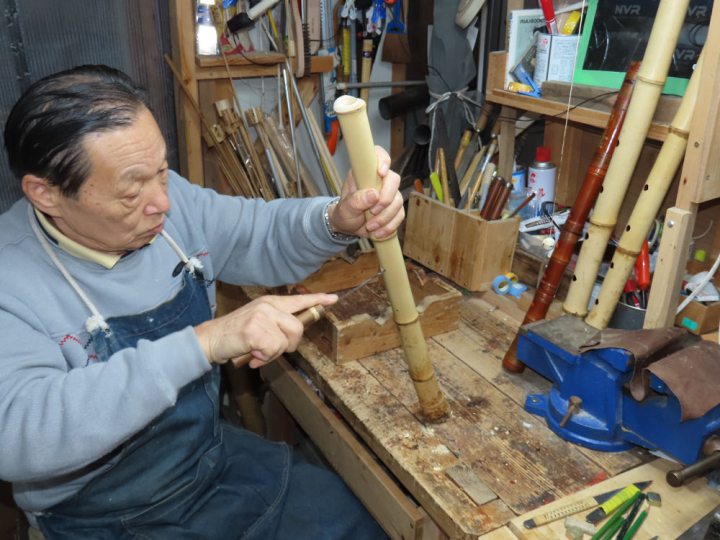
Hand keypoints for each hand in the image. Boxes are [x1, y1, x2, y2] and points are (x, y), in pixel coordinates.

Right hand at [194, 293, 337, 367]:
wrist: (211, 339)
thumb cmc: (236, 335)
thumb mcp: (258, 322)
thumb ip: (277, 324)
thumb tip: (293, 337)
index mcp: (270, 302)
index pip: (299, 299)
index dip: (318, 300)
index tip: (333, 299)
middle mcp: (268, 306)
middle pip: (298, 328)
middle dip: (289, 345)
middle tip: (271, 351)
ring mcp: (261, 317)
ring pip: (285, 342)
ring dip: (273, 354)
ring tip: (258, 351)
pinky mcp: (255, 330)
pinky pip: (273, 349)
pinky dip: (264, 358)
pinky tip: (252, 354)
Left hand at [328, 146, 403, 238]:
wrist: (349, 227)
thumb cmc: (345, 212)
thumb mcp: (344, 209)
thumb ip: (355, 201)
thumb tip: (372, 195)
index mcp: (364, 172)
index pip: (378, 155)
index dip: (383, 160)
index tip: (381, 173)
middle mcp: (379, 180)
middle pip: (394, 180)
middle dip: (386, 198)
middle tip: (373, 211)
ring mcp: (389, 194)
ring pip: (398, 200)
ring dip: (385, 217)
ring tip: (370, 226)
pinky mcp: (394, 208)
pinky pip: (400, 215)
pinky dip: (390, 226)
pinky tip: (378, 232)